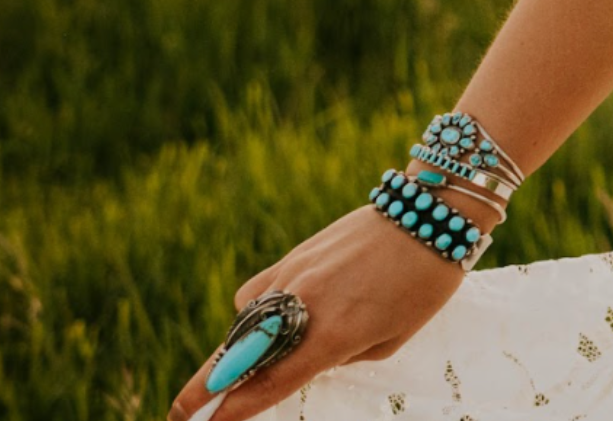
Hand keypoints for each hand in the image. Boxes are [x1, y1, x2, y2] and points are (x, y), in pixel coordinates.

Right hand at [164, 196, 486, 419]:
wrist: (432, 212)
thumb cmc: (424, 283)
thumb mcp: (392, 338)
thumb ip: (340, 355)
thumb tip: (303, 360)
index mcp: (333, 335)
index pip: (270, 383)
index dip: (236, 411)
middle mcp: (303, 306)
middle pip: (238, 357)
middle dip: (204, 390)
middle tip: (180, 415)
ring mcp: (292, 276)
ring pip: (245, 324)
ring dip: (236, 351)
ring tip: (235, 370)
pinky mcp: (293, 255)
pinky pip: (257, 292)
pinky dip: (254, 312)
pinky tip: (268, 320)